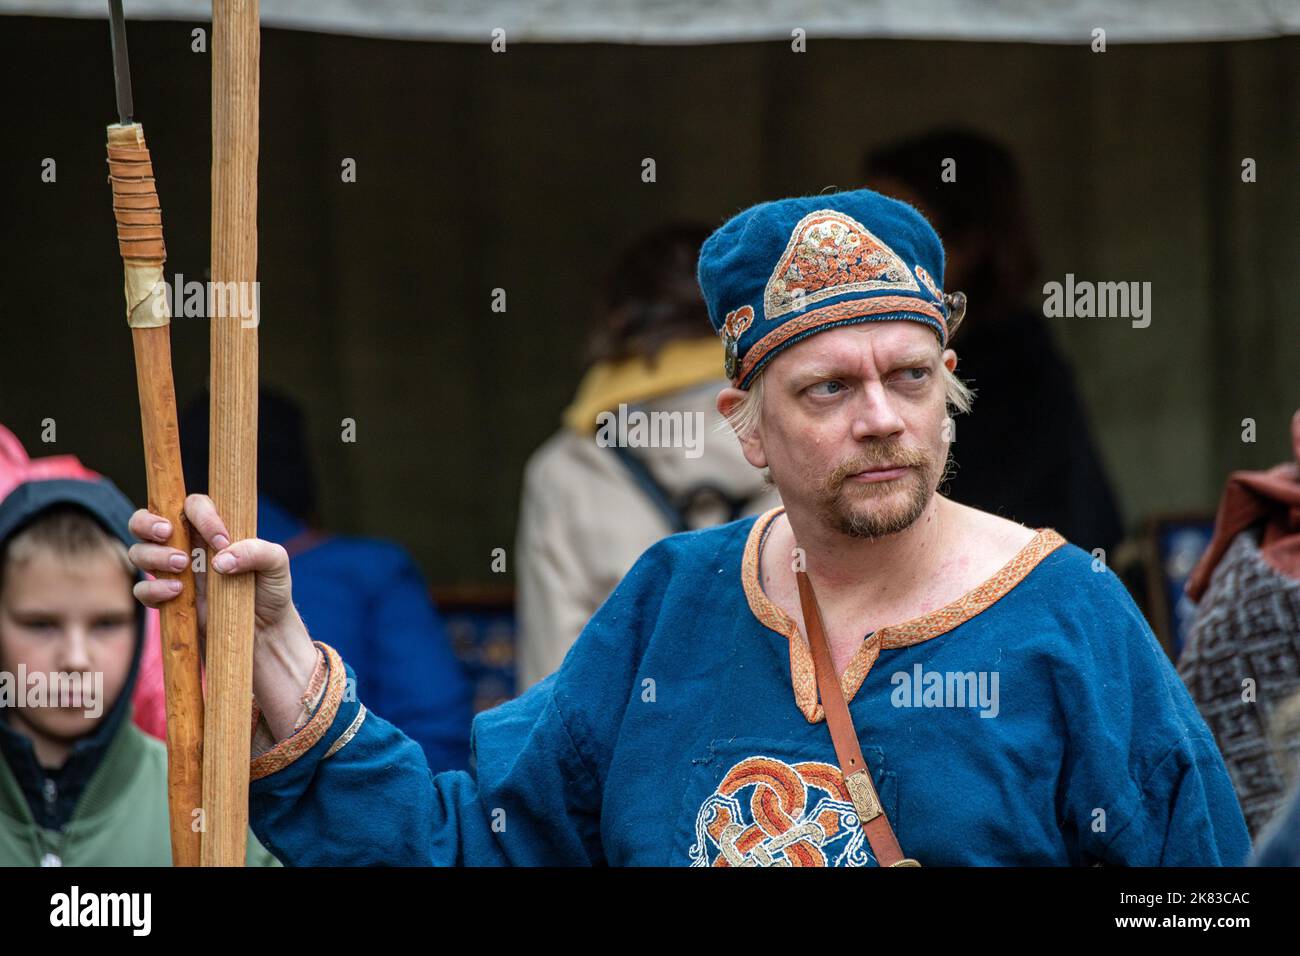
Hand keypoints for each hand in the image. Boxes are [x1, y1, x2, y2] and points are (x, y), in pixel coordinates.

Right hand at [128, 492, 300, 642]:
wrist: (265, 631)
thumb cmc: (270, 589)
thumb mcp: (276, 564)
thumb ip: (258, 551)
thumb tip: (220, 560)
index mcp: (211, 528)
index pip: (193, 505)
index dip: (202, 515)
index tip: (222, 541)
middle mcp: (187, 545)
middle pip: (146, 520)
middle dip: (148, 522)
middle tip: (167, 533)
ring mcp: (173, 572)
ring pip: (139, 552)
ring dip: (154, 555)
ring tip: (182, 566)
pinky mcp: (167, 599)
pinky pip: (142, 590)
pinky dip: (154, 589)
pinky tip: (178, 592)